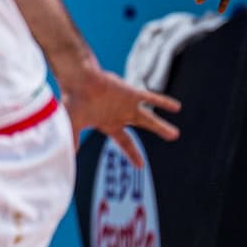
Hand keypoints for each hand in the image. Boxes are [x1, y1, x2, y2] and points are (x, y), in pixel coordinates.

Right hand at [59, 64, 180, 166]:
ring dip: (162, 126)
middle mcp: (121, 115)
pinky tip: (177, 108)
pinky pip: (151, 99)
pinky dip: (163, 103)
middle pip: (144, 125)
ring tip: (175, 134)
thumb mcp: (73, 126)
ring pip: (150, 117)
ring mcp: (127, 104)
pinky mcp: (131, 94)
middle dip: (159, 130)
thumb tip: (69, 158)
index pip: (124, 142)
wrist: (78, 80)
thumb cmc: (73, 101)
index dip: (133, 154)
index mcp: (108, 124)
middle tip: (173, 136)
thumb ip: (73, 142)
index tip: (140, 166)